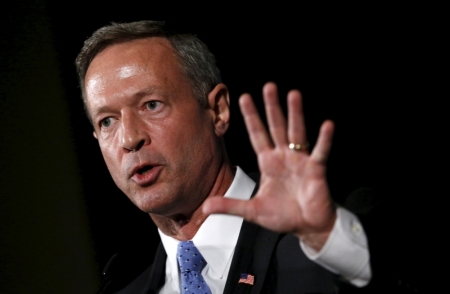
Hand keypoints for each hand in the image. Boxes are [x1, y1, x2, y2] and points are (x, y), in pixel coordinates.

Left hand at [203, 82, 335, 250]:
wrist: (307, 226)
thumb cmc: (283, 216)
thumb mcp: (252, 211)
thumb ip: (230, 206)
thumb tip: (205, 207)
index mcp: (268, 162)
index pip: (257, 135)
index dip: (251, 117)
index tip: (244, 97)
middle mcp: (284, 157)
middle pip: (276, 127)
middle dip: (271, 107)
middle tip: (268, 86)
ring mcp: (300, 161)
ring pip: (297, 133)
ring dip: (295, 114)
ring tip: (293, 94)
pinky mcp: (316, 170)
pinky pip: (320, 152)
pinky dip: (324, 140)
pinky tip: (327, 125)